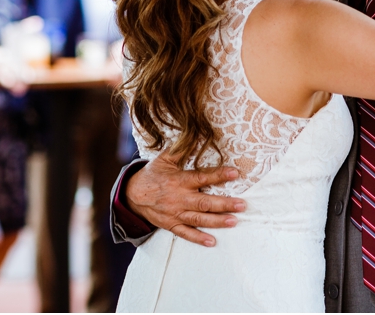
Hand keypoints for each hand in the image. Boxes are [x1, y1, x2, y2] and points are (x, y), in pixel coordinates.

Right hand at [125, 153, 244, 246]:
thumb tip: (197, 134)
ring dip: (217, 221)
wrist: (132, 195)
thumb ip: (181, 149)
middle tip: (242, 205)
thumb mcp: (164, 159)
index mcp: (179, 181)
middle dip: (224, 204)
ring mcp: (175, 213)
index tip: (235, 173)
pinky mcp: (171, 224)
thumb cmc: (153, 175)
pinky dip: (198, 238)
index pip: (201, 178)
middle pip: (204, 202)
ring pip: (199, 218)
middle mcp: (178, 198)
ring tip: (234, 221)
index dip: (218, 175)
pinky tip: (212, 241)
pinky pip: (186, 233)